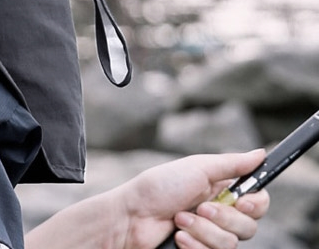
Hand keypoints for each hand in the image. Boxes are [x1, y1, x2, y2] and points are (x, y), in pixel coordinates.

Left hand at [116, 150, 269, 248]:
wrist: (132, 216)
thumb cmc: (159, 187)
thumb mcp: (196, 168)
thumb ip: (231, 164)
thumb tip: (261, 153)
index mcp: (221, 190)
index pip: (258, 202)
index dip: (256, 205)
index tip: (244, 203)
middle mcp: (219, 215)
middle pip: (248, 227)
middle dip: (222, 218)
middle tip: (200, 207)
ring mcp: (209, 236)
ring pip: (230, 244)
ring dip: (202, 231)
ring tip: (179, 219)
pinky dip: (195, 246)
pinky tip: (178, 237)